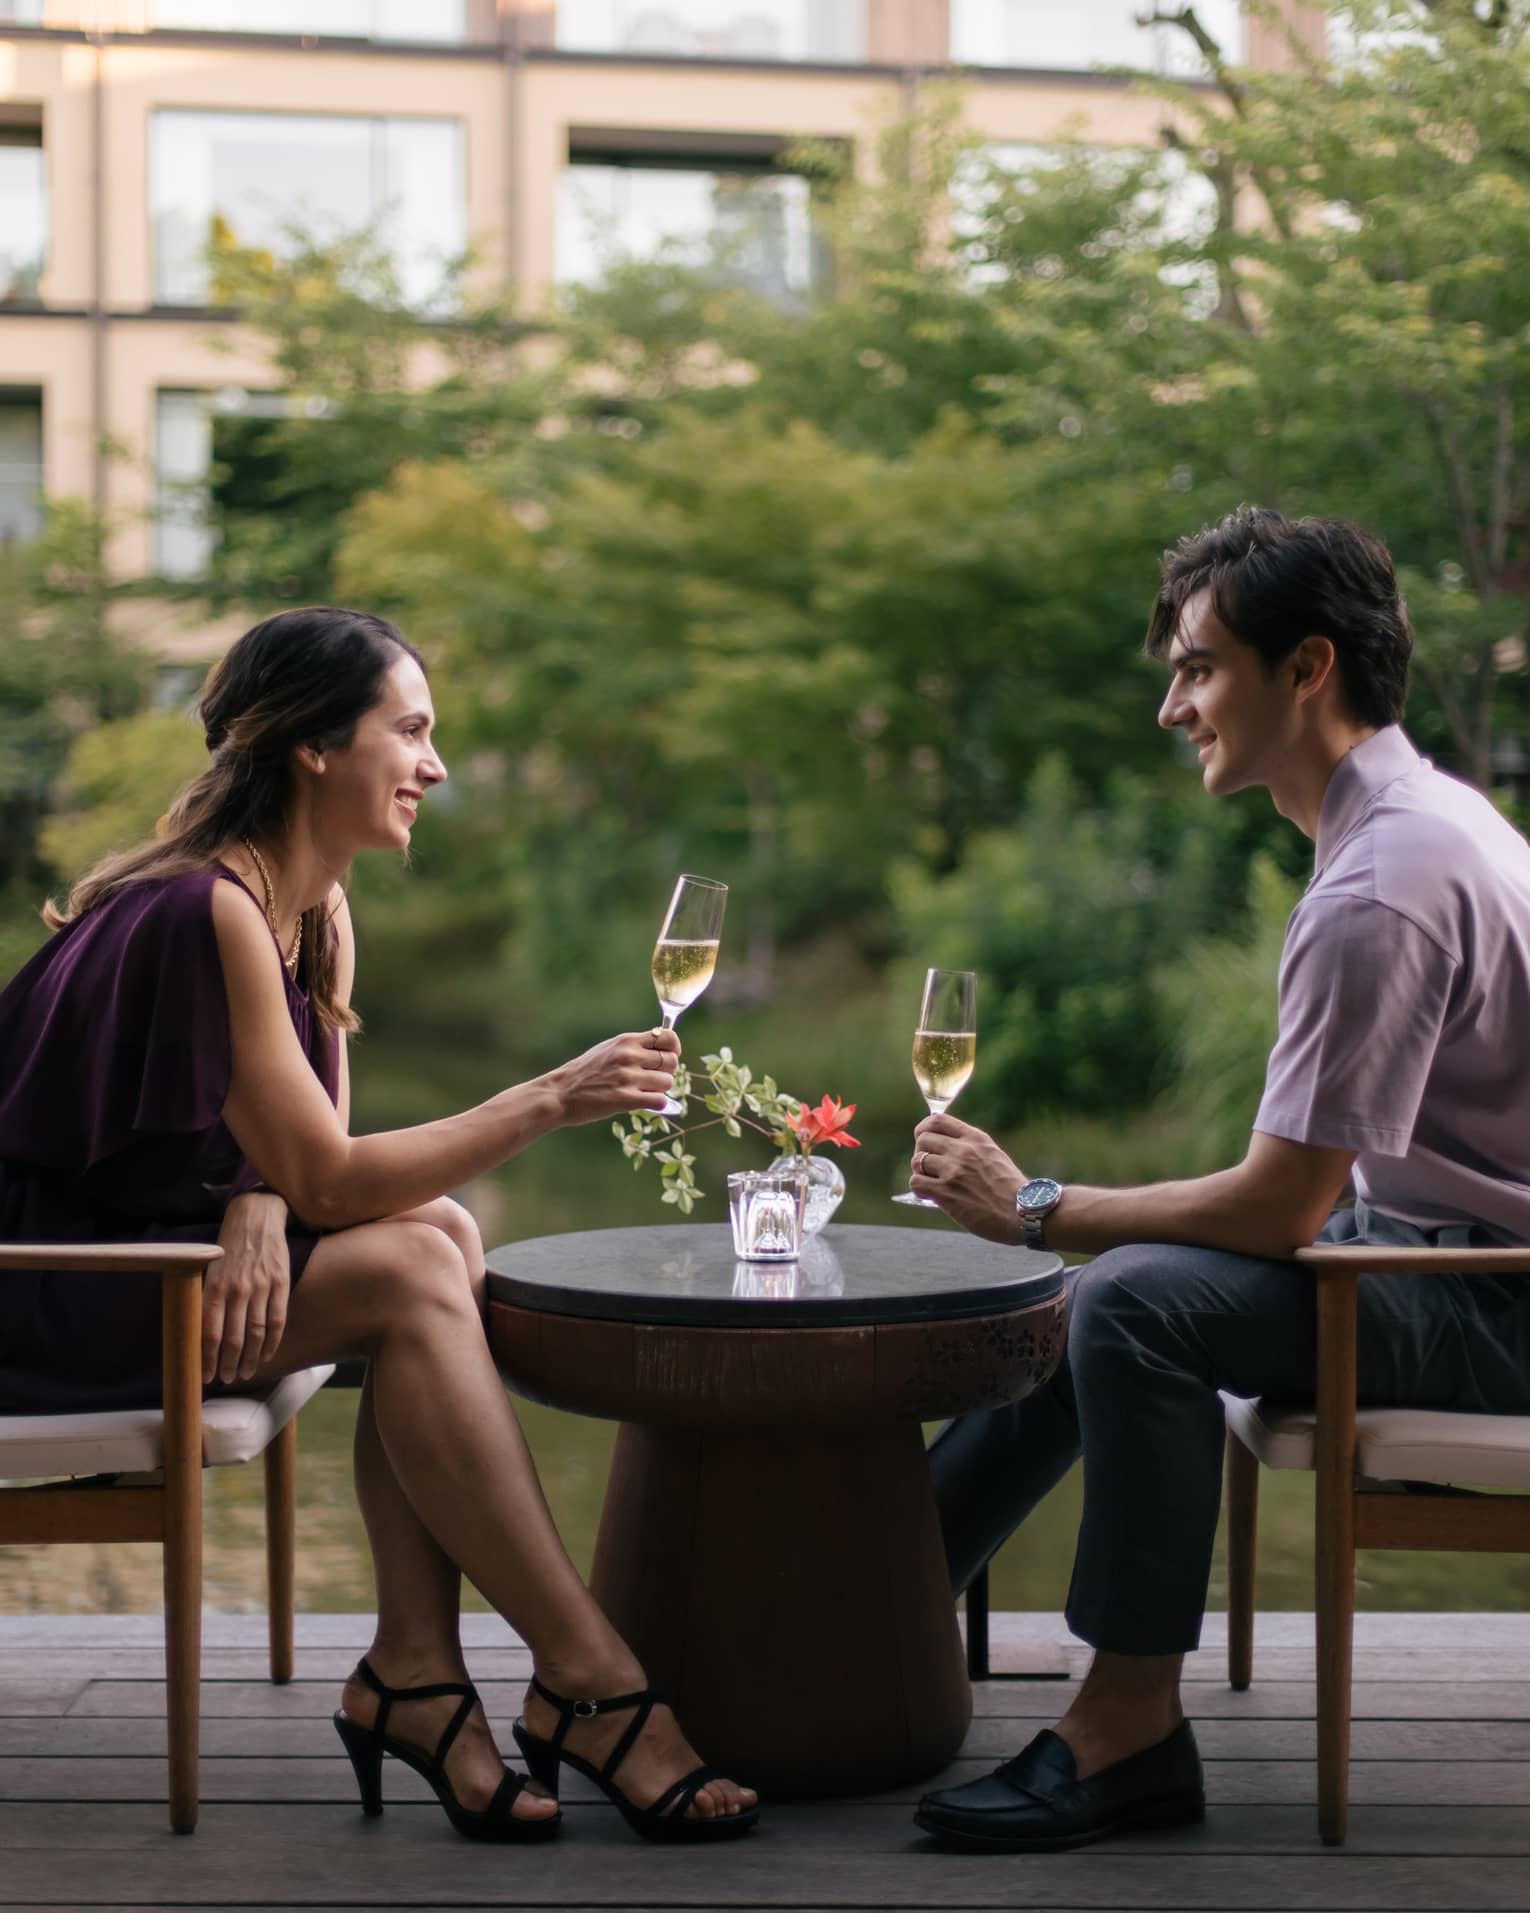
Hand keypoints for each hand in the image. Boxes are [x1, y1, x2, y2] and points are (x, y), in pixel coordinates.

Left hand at [207, 1191, 291, 1384]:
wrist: (256, 1217)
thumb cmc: (228, 1245)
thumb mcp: (208, 1267)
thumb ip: (206, 1297)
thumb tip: (198, 1332)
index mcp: (215, 1286)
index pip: (209, 1332)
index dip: (207, 1358)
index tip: (205, 1376)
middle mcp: (237, 1289)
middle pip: (233, 1337)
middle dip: (228, 1363)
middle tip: (226, 1379)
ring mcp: (261, 1286)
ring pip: (256, 1332)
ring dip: (250, 1358)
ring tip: (244, 1373)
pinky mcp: (280, 1283)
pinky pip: (277, 1319)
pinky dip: (272, 1342)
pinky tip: (266, 1355)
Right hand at [546, 1028, 680, 1125]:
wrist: (560, 1093)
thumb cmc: (585, 1072)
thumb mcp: (608, 1049)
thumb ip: (633, 1047)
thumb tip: (662, 1049)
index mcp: (626, 1041)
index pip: (668, 1037)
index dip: (673, 1048)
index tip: (668, 1056)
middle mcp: (629, 1056)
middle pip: (671, 1061)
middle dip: (666, 1072)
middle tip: (653, 1079)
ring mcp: (628, 1077)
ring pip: (667, 1082)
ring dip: (660, 1090)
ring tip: (645, 1092)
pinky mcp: (626, 1099)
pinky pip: (659, 1101)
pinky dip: (657, 1104)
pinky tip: (645, 1103)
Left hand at [910, 1113, 1025, 1244]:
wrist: (1024, 1212)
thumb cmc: (1011, 1189)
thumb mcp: (994, 1156)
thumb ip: (972, 1149)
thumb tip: (945, 1150)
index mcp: (976, 1138)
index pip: (938, 1120)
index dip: (924, 1129)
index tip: (924, 1139)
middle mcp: (963, 1150)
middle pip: (923, 1139)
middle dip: (921, 1152)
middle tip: (929, 1167)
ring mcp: (953, 1171)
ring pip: (917, 1160)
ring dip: (921, 1172)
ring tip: (931, 1182)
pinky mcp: (946, 1192)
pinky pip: (917, 1182)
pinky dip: (920, 1188)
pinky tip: (930, 1194)